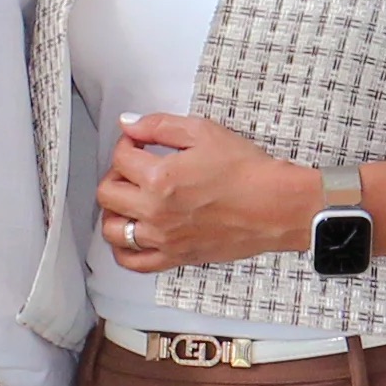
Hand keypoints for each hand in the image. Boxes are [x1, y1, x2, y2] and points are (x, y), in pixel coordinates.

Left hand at [98, 112, 309, 271]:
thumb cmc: (248, 172)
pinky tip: (132, 234)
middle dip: (116, 174)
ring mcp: (163, 238)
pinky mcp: (175, 257)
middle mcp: (155, 211)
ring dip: (114, 211)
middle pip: (107, 193)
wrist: (277, 206)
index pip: (120, 157)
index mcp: (159, 178)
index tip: (138, 143)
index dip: (127, 144)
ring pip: (113, 229)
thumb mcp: (205, 133)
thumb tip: (130, 123)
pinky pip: (132, 261)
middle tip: (134, 169)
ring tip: (130, 201)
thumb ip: (160, 125)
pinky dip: (123, 249)